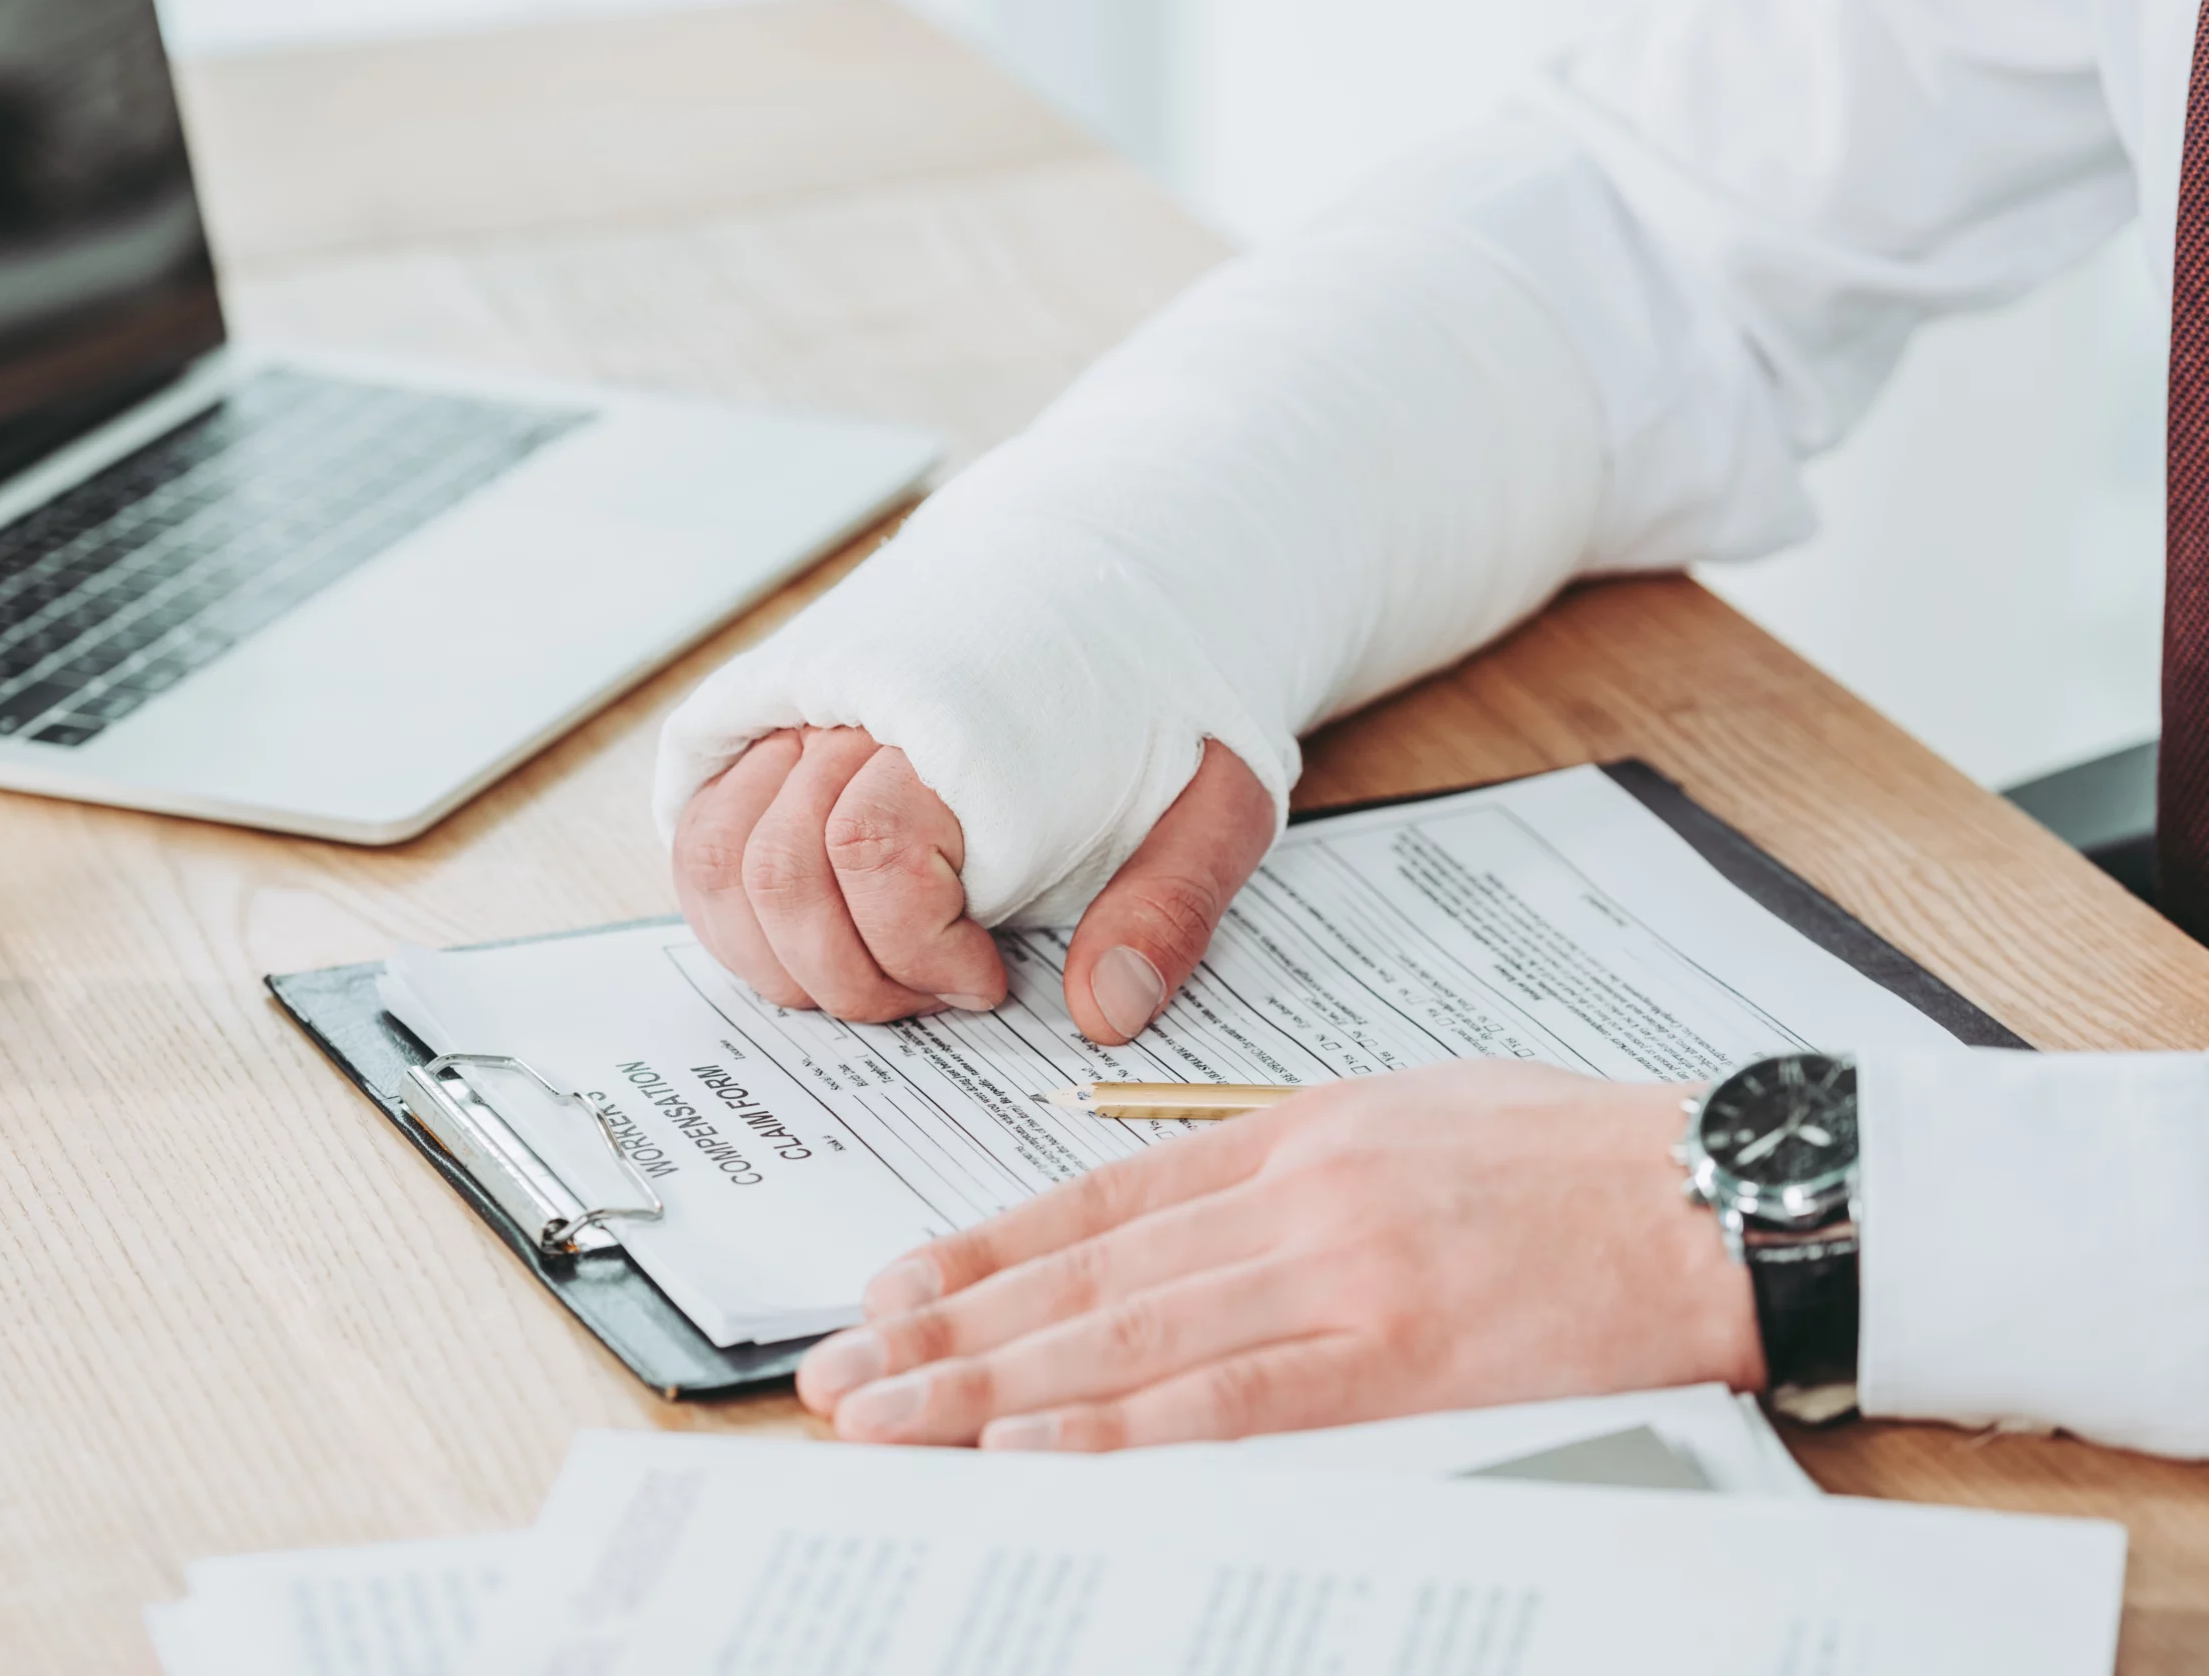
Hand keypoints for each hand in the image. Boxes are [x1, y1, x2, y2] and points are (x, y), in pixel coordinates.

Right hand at [671, 727, 1272, 1042]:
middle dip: (850, 972)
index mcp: (968, 716)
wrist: (1116, 551)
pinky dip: (725, 894)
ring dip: (776, 949)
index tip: (984, 979)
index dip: (918, 951)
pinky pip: (691, 813)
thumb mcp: (1220, 797)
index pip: (872, 854)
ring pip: (713, 853)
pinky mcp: (764, 701)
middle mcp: (858, 694)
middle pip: (780, 869)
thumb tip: (1104, 1013)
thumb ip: (1168, 907)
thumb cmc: (1163, 691)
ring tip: (864, 961)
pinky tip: (804, 922)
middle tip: (930, 984)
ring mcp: (798, 695)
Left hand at [794, 1061, 1762, 1448]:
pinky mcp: (1402, 1355)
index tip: (893, 1291)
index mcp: (1295, 1130)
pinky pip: (1230, 1398)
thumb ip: (1289, 1160)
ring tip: (887, 1420)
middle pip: (1082, 1270)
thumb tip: (1182, 1212)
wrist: (1723, 1194)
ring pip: (1125, 1333)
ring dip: (988, 1384)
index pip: (1096, 1197)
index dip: (982, 1251)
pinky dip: (1118, 1425)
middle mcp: (1294, 1192)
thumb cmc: (1578, 1158)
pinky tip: (1029, 1448)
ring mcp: (1341, 1270)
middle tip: (838, 1374)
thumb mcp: (1414, 1112)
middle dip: (945, 1329)